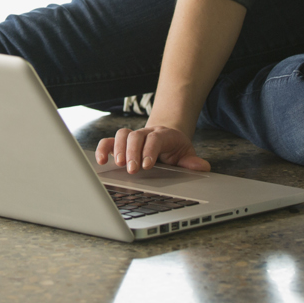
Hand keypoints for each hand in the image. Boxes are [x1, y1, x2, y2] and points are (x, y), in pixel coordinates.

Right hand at [95, 123, 210, 174]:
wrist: (165, 136)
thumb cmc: (175, 148)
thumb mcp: (186, 154)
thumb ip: (192, 161)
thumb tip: (202, 167)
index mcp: (163, 135)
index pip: (155, 139)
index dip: (149, 150)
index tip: (147, 165)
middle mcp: (146, 132)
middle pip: (136, 135)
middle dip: (132, 152)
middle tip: (132, 169)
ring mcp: (133, 136)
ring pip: (122, 134)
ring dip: (118, 149)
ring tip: (118, 165)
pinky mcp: (121, 143)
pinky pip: (109, 141)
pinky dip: (103, 149)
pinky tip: (101, 161)